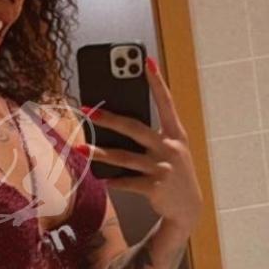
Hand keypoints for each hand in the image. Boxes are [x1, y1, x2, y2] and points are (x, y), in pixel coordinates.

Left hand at [80, 57, 202, 231]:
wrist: (187, 208)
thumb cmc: (173, 171)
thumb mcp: (170, 149)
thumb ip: (151, 135)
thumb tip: (116, 122)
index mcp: (175, 133)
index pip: (166, 102)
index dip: (156, 81)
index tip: (146, 60)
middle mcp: (170, 147)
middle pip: (134, 128)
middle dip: (109, 119)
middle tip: (87, 110)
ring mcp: (163, 167)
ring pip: (124, 158)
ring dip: (100, 154)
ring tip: (80, 149)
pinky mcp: (155, 187)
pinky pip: (128, 182)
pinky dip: (115, 181)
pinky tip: (103, 179)